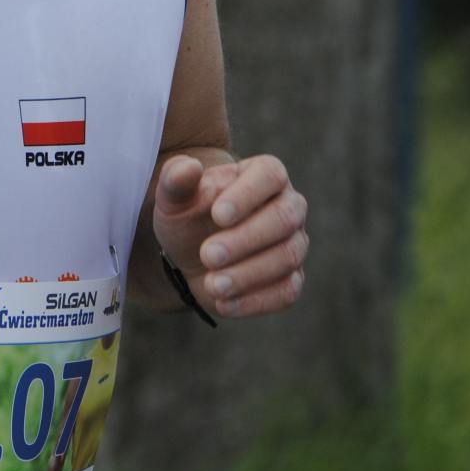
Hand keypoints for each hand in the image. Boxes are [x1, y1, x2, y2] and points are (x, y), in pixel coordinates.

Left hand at [152, 152, 307, 319]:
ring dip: (248, 273)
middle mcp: (289, 205)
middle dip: (245, 239)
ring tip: (212, 284)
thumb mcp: (175, 197)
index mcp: (264, 174)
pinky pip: (286, 291)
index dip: (247, 195)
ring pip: (287, 257)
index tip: (217, 215)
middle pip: (284, 218)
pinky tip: (224, 304)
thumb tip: (188, 167)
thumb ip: (177, 179)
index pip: (270, 175)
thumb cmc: (189, 215)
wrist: (191, 253)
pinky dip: (255, 301)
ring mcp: (294, 243)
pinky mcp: (291, 279)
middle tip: (207, 255)